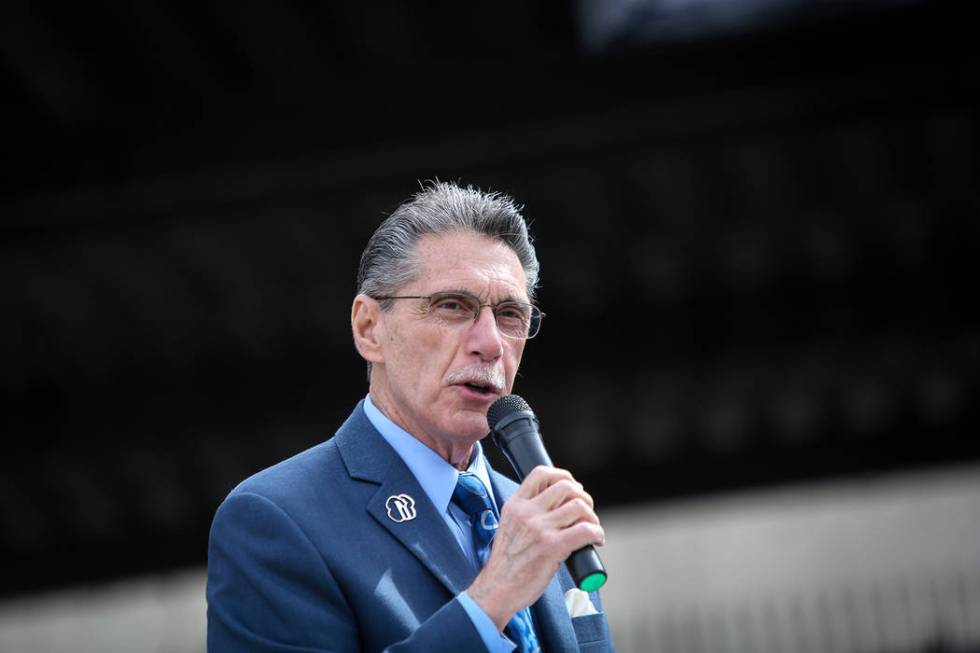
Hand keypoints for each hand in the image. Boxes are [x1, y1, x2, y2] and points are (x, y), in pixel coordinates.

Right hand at [466, 466, 604, 630]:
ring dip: (592, 517)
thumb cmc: (506, 565)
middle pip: (566, 486)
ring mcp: (540, 528)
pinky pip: (585, 530)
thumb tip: (556, 509)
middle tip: (586, 511)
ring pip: (578, 506)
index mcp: (515, 505)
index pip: (540, 474)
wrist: (497, 589)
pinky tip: (596, 540)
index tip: (573, 487)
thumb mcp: (509, 527)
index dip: (563, 475)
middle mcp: (527, 512)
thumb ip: (526, 515)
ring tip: (592, 528)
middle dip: (583, 496)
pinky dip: (597, 533)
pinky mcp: (552, 546)